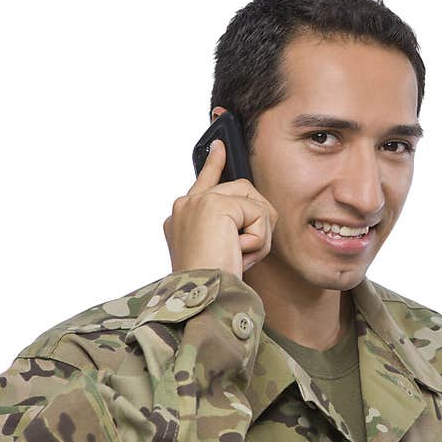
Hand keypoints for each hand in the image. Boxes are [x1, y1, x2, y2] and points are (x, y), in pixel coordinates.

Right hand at [163, 139, 278, 279]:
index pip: (204, 181)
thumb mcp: (219, 251)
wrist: (201, 295)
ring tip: (237, 254)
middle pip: (244, 191)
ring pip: (255, 203)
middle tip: (241, 251)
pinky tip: (238, 252)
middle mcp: (185, 204)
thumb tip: (254, 211)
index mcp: (182, 216)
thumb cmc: (211, 282)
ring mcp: (198, 201)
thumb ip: (229, 228)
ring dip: (258, 233)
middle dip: (257, 221)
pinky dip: (258, 239)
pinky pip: (259, 214)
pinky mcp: (215, 204)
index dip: (214, 163)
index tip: (220, 146)